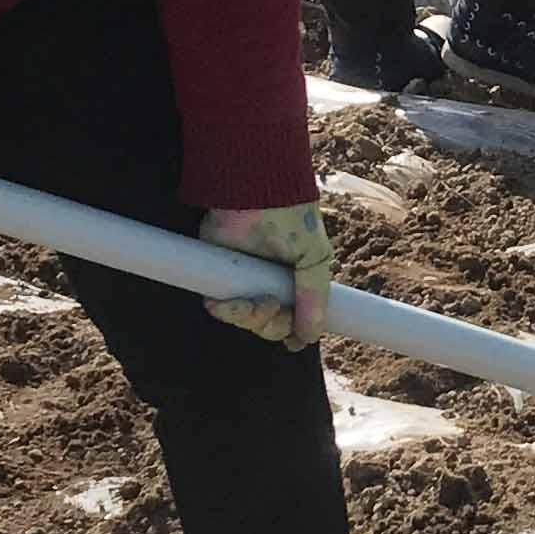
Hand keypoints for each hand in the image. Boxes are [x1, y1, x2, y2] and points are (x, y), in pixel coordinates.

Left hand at [203, 202, 333, 346]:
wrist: (255, 192)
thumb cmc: (290, 218)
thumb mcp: (314, 258)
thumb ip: (314, 297)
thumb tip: (309, 339)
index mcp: (297, 281)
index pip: (296, 318)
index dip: (294, 331)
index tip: (293, 341)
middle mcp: (271, 284)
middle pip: (271, 325)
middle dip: (269, 322)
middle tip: (268, 305)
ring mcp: (245, 281)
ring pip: (247, 320)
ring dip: (247, 317)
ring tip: (247, 301)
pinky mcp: (220, 275)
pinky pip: (222, 308)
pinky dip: (224, 310)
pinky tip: (221, 304)